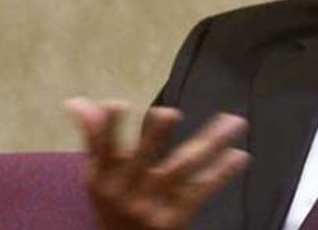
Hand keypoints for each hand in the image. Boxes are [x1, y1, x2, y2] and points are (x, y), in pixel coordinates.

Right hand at [65, 97, 249, 229]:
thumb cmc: (115, 205)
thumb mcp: (99, 177)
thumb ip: (95, 139)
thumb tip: (77, 101)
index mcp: (103, 178)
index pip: (101, 148)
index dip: (107, 128)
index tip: (117, 104)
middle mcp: (125, 191)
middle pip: (144, 157)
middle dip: (154, 136)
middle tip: (170, 113)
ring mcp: (151, 206)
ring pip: (182, 167)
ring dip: (210, 142)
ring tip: (233, 122)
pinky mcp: (175, 218)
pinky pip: (202, 190)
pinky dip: (222, 172)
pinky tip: (240, 154)